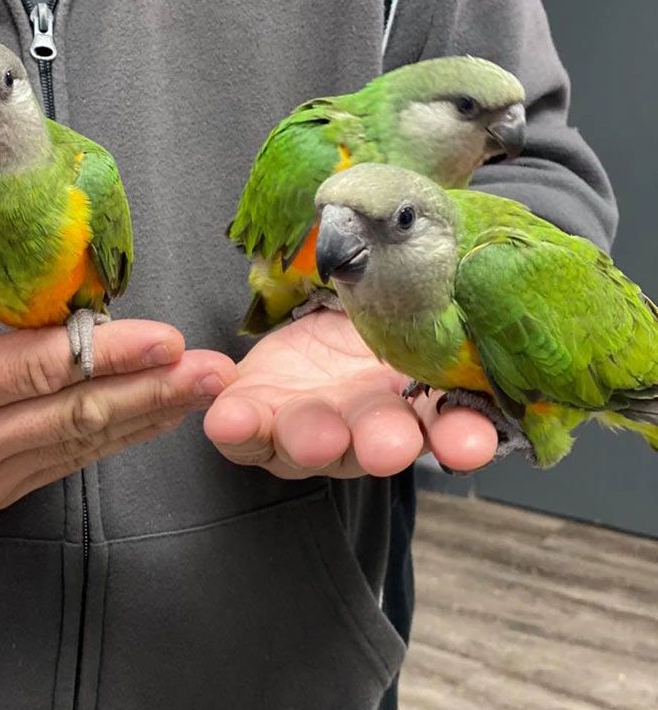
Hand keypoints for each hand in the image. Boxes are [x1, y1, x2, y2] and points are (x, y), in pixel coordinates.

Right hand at [0, 240, 235, 529]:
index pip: (37, 371)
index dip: (107, 355)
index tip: (165, 339)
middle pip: (76, 414)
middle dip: (154, 389)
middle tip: (212, 369)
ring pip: (79, 446)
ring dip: (146, 416)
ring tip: (199, 392)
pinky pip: (61, 464)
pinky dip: (111, 441)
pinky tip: (147, 420)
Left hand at [204, 309, 497, 478]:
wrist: (328, 303)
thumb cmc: (392, 296)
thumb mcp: (424, 282)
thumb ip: (449, 292)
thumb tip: (484, 264)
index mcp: (423, 399)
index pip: (454, 428)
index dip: (464, 438)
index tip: (470, 445)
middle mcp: (368, 422)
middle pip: (380, 441)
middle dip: (384, 443)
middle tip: (389, 445)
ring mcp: (310, 424)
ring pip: (311, 441)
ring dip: (312, 440)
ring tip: (313, 437)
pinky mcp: (257, 415)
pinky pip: (242, 429)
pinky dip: (235, 422)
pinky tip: (224, 402)